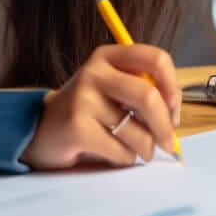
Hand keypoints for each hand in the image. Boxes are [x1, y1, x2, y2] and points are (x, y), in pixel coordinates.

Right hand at [20, 44, 181, 170]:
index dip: (172, 86)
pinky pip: (121, 152)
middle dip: (165, 126)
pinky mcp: (76, 127)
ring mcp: (83, 98)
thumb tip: (174, 117)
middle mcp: (95, 71)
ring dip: (143, 148)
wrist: (41, 130)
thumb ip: (144, 91)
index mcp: (109, 56)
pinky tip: (109, 152)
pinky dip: (124, 159)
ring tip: (130, 148)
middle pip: (149, 96)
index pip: (155, 58)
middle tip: (168, 143)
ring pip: (138, 132)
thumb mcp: (114, 89)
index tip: (173, 110)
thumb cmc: (89, 111)